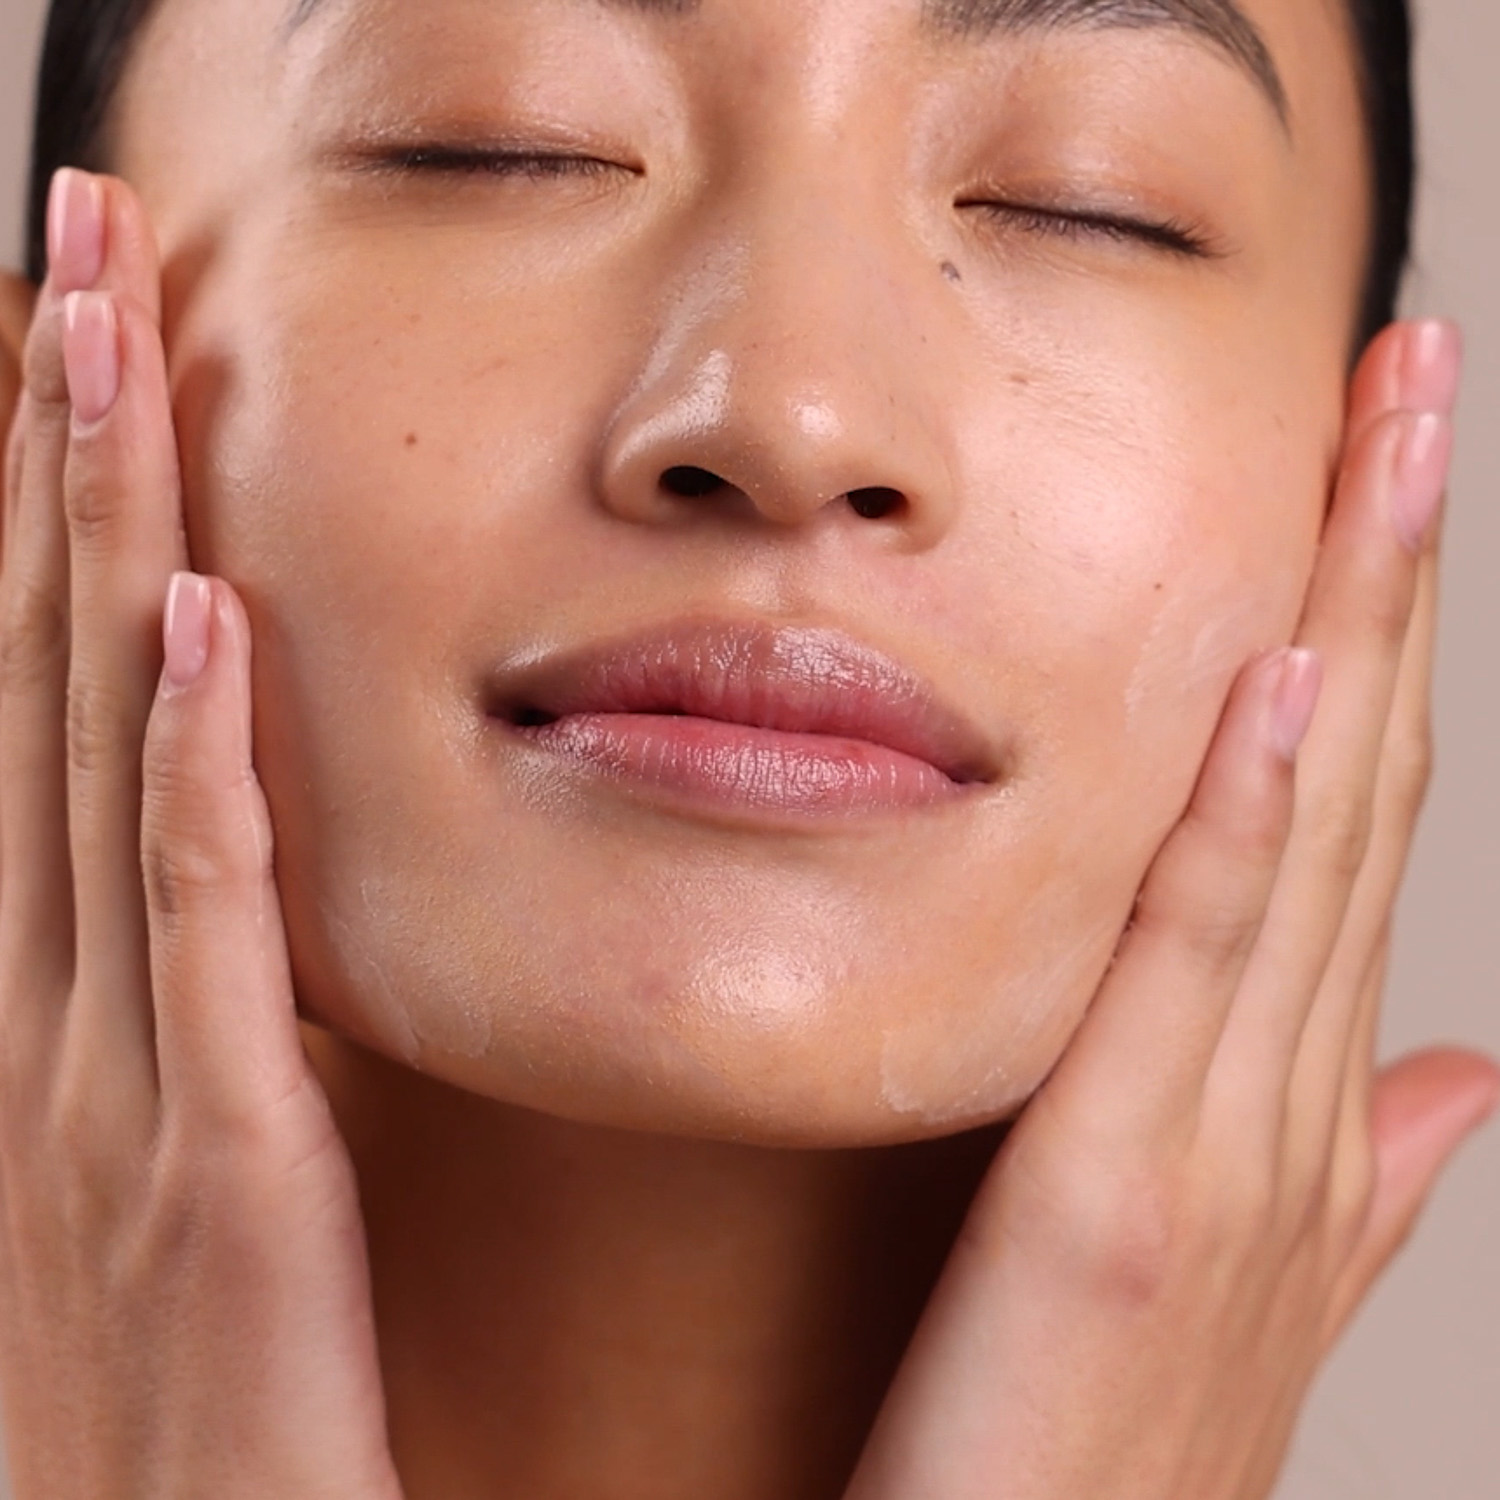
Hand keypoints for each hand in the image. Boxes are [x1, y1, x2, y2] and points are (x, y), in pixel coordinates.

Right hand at [0, 171, 401, 1499]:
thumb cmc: (190, 1387)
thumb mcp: (181, 1159)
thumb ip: (198, 1006)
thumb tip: (222, 849)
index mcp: (67, 1005)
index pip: (62, 708)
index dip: (54, 521)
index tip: (77, 356)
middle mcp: (58, 1008)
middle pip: (56, 678)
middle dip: (54, 461)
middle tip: (75, 256)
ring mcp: (115, 1079)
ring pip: (102, 754)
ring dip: (99, 542)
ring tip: (100, 343)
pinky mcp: (216, 1165)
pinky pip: (202, 928)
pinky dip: (192, 769)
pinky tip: (206, 623)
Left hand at [846, 320, 1499, 1499]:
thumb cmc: (1096, 1442)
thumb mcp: (1223, 1275)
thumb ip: (1343, 1175)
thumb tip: (1457, 1079)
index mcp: (1287, 1101)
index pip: (1341, 817)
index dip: (1381, 630)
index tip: (1381, 473)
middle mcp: (1283, 1102)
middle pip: (1350, 785)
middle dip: (1392, 573)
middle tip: (1413, 382)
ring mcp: (1225, 1153)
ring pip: (1302, 837)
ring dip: (1357, 627)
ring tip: (1389, 444)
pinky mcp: (1124, 1209)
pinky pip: (1195, 971)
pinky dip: (1248, 822)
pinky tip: (1281, 681)